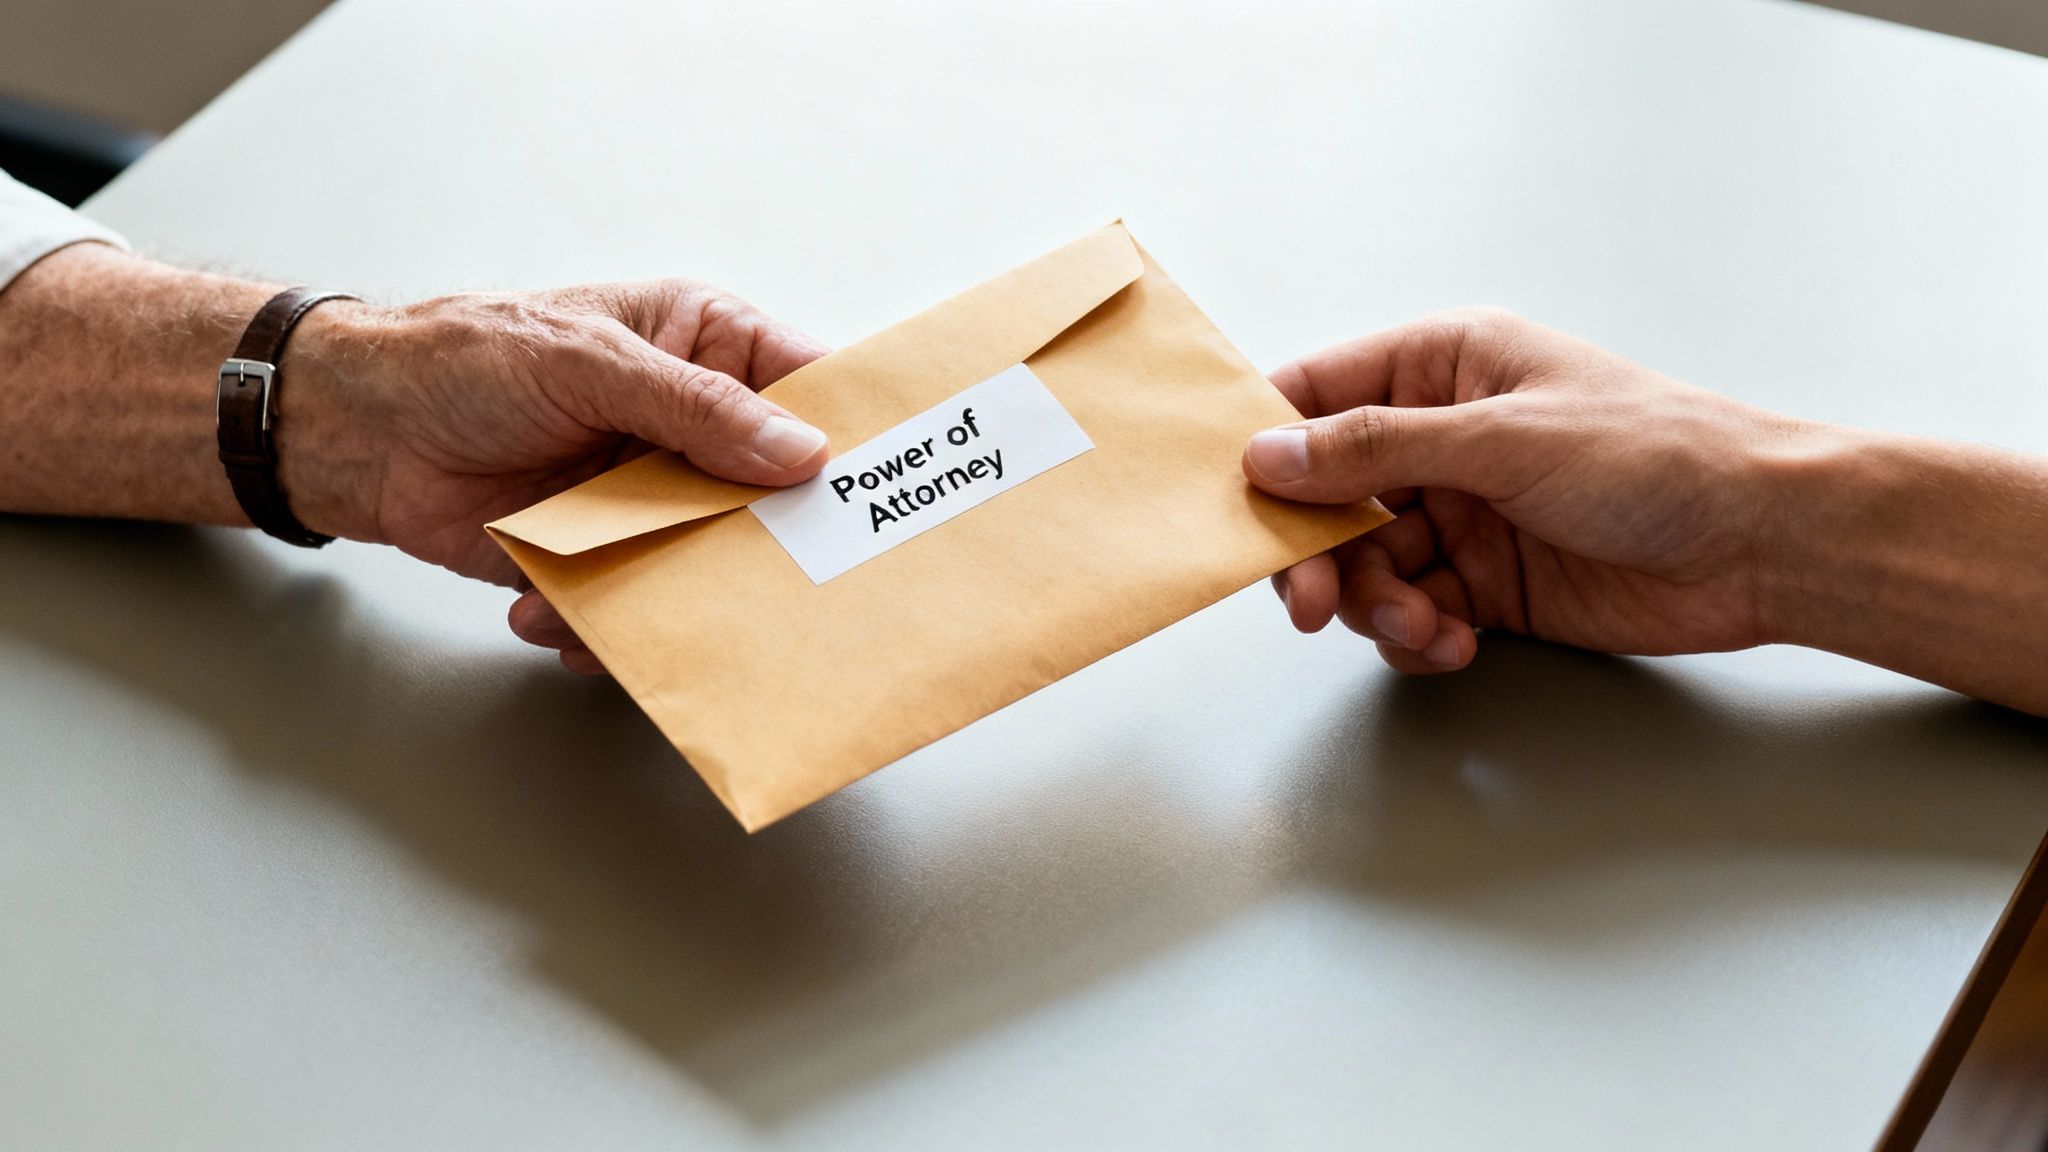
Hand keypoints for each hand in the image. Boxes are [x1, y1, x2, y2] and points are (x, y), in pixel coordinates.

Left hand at [285, 280, 830, 673]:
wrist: (353, 430)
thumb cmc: (461, 358)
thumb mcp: (585, 362)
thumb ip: (696, 409)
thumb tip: (799, 450)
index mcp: (702, 347)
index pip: (807, 386)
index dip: (852, 431)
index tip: (887, 483)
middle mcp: (689, 426)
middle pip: (773, 492)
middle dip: (776, 539)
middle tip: (801, 580)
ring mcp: (648, 496)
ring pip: (710, 561)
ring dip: (683, 595)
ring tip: (664, 615)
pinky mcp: (603, 556)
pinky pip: (638, 608)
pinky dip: (604, 628)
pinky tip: (556, 618)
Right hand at [1242, 308, 1811, 673]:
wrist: (1764, 543)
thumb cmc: (1657, 456)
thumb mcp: (1503, 439)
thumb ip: (1375, 448)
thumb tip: (1267, 454)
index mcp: (1442, 367)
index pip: (1315, 395)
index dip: (1265, 448)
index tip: (1234, 507)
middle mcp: (1441, 437)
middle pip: (1327, 496)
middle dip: (1317, 554)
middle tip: (1315, 604)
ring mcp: (1463, 513)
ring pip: (1365, 565)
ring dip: (1376, 605)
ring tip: (1422, 626)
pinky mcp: (1487, 583)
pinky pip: (1413, 611)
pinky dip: (1416, 635)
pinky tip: (1453, 642)